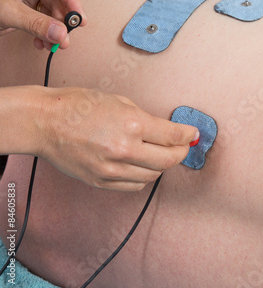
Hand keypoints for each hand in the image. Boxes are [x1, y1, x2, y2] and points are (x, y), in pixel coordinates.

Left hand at [0, 0, 86, 49]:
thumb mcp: (7, 11)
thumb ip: (37, 23)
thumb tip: (62, 34)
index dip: (72, 1)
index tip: (79, 19)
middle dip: (62, 20)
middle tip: (66, 37)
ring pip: (52, 12)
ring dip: (54, 31)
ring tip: (53, 45)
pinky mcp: (25, 8)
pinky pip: (42, 20)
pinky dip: (44, 33)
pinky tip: (41, 43)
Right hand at [36, 87, 198, 190]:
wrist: (43, 123)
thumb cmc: (77, 106)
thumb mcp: (118, 102)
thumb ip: (145, 119)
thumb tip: (166, 131)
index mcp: (131, 124)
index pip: (172, 136)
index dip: (188, 136)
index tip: (193, 135)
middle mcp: (124, 149)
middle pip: (168, 160)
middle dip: (180, 153)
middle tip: (182, 147)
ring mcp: (112, 169)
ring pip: (153, 176)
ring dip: (162, 165)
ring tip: (160, 154)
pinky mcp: (101, 182)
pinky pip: (134, 185)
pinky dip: (144, 176)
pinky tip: (142, 166)